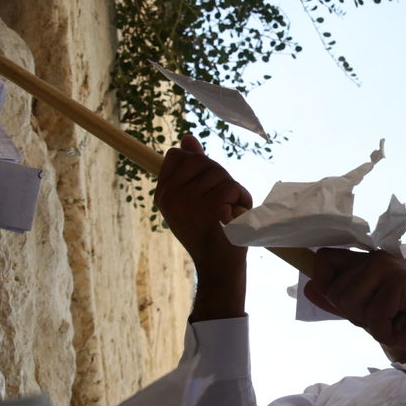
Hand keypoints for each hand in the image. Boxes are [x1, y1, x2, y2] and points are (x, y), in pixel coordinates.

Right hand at [154, 134, 250, 279]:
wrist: (217, 267)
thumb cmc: (209, 233)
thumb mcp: (193, 199)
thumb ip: (191, 168)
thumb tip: (188, 137)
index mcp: (163, 194)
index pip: (177, 156)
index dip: (198, 165)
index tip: (206, 187)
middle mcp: (170, 196)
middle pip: (201, 161)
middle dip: (219, 177)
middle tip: (222, 202)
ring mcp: (187, 201)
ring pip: (220, 173)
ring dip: (233, 191)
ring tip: (229, 212)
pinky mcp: (209, 207)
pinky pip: (232, 188)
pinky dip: (241, 200)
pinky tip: (235, 218)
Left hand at [303, 249, 405, 356]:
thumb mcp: (368, 315)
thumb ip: (339, 302)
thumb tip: (307, 289)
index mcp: (365, 263)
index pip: (324, 259)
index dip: (323, 283)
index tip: (343, 303)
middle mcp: (374, 259)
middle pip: (334, 291)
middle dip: (354, 314)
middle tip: (381, 316)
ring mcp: (388, 267)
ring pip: (350, 301)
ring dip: (370, 324)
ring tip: (393, 318)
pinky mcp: (401, 281)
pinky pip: (374, 315)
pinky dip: (386, 331)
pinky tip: (403, 323)